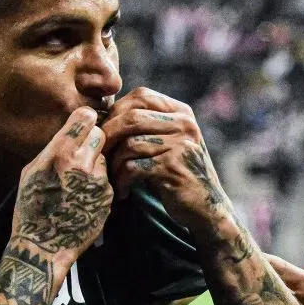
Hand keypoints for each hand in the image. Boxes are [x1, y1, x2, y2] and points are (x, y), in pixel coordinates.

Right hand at [12, 107, 112, 275]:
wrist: (43, 246)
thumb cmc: (31, 208)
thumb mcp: (31, 172)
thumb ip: (53, 148)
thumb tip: (70, 130)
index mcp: (60, 154)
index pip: (85, 118)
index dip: (84, 120)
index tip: (82, 124)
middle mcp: (82, 164)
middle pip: (100, 134)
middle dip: (92, 140)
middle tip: (81, 153)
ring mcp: (99, 181)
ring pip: (104, 157)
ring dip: (95, 163)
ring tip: (78, 180)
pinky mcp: (108, 197)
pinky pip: (106, 179)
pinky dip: (98, 183)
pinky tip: (83, 196)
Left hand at [102, 87, 232, 232]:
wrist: (206, 208)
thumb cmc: (177, 175)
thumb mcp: (168, 143)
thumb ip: (147, 126)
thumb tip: (103, 114)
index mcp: (181, 112)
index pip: (141, 96)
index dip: (116, 111)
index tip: (104, 133)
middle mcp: (184, 124)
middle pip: (131, 117)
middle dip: (108, 137)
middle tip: (97, 156)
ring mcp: (181, 145)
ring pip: (130, 144)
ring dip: (113, 164)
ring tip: (111, 179)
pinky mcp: (174, 168)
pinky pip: (133, 167)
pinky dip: (122, 181)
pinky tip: (122, 192)